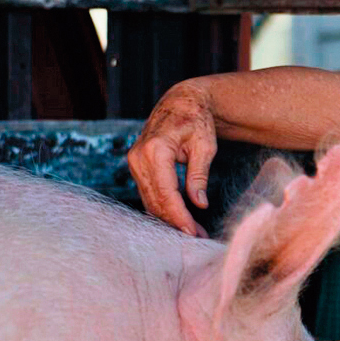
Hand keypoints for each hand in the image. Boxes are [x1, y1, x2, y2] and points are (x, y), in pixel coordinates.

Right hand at [127, 80, 216, 236]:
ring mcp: (135, 162)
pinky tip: (178, 218)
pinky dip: (162, 207)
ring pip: (149, 200)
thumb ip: (199, 175)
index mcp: (155, 150)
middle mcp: (139, 157)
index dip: (180, 216)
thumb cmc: (196, 121)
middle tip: (197, 238)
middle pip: (155, 200)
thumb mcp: (204, 147)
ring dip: (168, 218)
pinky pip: (148, 193)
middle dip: (175, 222)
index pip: (167, 193)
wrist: (181, 103)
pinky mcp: (137, 166)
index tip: (193, 233)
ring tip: (191, 232)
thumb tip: (199, 203)